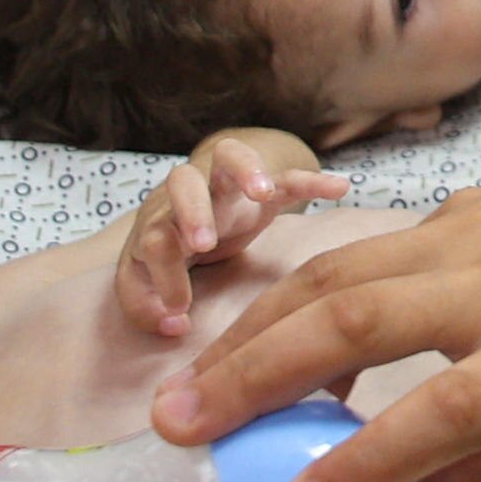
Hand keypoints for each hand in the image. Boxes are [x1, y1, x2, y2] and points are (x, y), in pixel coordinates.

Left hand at [119, 135, 345, 336]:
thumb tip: (174, 325)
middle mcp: (186, 197)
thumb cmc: (164, 257)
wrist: (189, 219)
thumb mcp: (142, 285)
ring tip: (263, 193)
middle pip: (182, 182)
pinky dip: (310, 180)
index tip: (181, 313)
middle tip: (204, 243)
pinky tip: (338, 188)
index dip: (164, 274)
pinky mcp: (261, 189)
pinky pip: (287, 177)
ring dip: (245, 169)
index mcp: (156, 223)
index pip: (153, 240)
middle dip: (193, 210)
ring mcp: (224, 187)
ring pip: (228, 156)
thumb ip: (145, 308)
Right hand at [149, 183, 480, 481]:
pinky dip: (301, 295)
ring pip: (338, 268)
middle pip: (358, 318)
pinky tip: (259, 344)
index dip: (366, 461)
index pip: (444, 412)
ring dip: (254, 328)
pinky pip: (365, 248)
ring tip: (190, 389)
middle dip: (257, 374)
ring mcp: (473, 230)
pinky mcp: (458, 206)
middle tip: (179, 426)